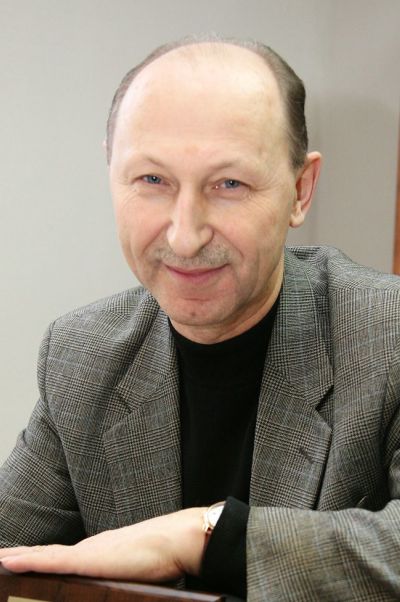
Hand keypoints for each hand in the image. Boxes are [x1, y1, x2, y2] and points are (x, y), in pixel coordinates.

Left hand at [0, 507, 205, 581]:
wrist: (174, 540)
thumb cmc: (162, 558)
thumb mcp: (136, 572)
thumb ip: (122, 578)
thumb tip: (122, 587)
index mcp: (98, 552)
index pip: (60, 556)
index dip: (38, 558)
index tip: (19, 560)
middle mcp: (87, 549)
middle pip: (46, 553)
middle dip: (20, 556)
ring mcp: (86, 552)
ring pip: (42, 555)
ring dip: (17, 557)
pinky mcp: (88, 558)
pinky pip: (50, 560)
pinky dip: (27, 560)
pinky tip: (8, 561)